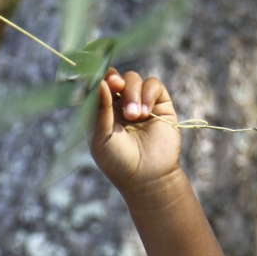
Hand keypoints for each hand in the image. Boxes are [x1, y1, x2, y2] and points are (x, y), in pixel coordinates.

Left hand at [90, 69, 181, 196]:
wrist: (147, 178)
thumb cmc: (119, 162)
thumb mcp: (101, 138)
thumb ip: (99, 110)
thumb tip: (100, 82)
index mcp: (101, 113)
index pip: (97, 86)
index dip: (97, 78)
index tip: (100, 82)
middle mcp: (119, 106)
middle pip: (115, 77)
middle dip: (115, 79)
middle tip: (117, 86)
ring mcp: (139, 104)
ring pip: (133, 79)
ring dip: (132, 93)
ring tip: (134, 116)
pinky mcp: (159, 104)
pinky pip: (153, 85)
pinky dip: (148, 93)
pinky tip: (144, 112)